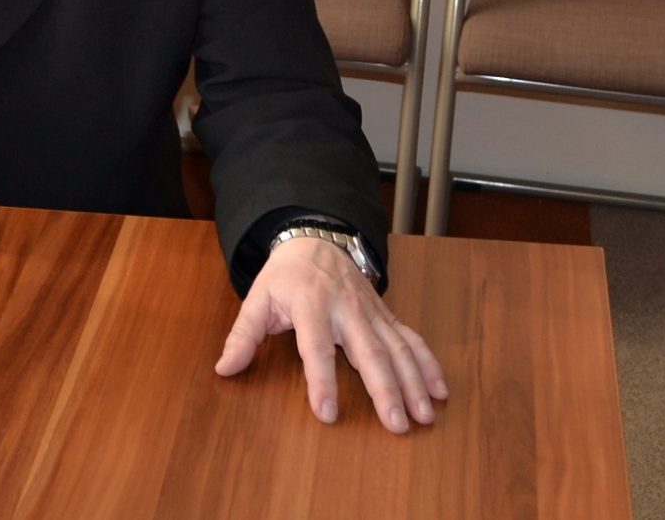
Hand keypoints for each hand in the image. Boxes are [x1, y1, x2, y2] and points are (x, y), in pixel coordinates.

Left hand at [215, 234, 446, 432]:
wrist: (315, 239)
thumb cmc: (284, 276)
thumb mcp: (257, 299)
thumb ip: (242, 335)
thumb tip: (224, 368)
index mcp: (310, 304)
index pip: (315, 347)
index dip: (321, 381)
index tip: (327, 414)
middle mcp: (346, 308)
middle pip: (369, 351)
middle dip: (385, 389)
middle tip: (397, 424)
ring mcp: (371, 311)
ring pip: (397, 347)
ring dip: (414, 382)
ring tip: (424, 415)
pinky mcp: (386, 314)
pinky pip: (411, 339)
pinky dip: (428, 364)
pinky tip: (440, 390)